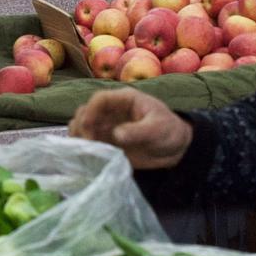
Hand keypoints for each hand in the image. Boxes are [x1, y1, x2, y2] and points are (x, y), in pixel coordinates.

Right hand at [69, 89, 192, 169]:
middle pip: (85, 112)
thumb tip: (116, 134)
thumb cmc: (169, 131)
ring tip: (85, 150)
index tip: (87, 126)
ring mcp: (107, 126)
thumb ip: (138, 131)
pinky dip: (83, 147)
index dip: (90, 110)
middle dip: (81, 126)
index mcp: (124, 100)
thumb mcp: (157, 129)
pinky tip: (86, 156)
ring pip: (82, 126)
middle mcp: (111, 111)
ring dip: (79, 136)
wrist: (176, 148)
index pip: (100, 99)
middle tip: (88, 144)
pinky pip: (89, 142)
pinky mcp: (107, 142)